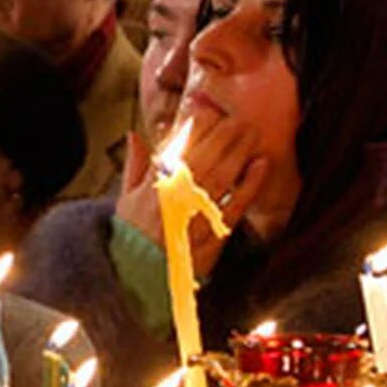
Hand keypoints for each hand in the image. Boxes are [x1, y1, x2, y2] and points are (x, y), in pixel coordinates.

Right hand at [112, 111, 269, 278]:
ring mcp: (195, 217)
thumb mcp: (126, 199)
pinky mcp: (213, 236)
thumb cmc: (131, 237)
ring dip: (238, 152)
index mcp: (153, 187)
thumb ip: (135, 165)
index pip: (176, 149)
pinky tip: (260, 166)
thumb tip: (135, 135)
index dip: (193, 128)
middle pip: (203, 159)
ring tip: (251, 133)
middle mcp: (174, 198)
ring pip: (221, 177)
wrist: (139, 275)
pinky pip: (235, 206)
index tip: (206, 110)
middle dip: (222, 135)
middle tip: (238, 119)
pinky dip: (249, 185)